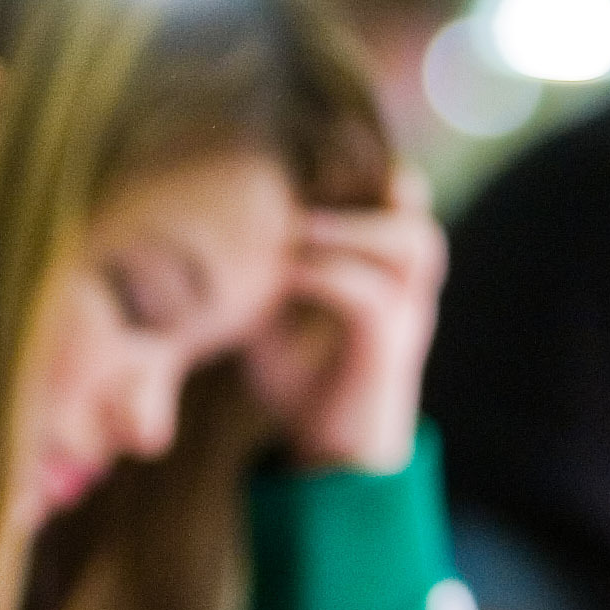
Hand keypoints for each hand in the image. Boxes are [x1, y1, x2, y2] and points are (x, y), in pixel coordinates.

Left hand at [245, 165, 445, 473]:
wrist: (331, 459)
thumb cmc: (301, 382)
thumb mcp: (271, 314)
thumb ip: (258, 271)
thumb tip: (195, 234)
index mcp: (383, 267)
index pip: (393, 192)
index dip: (359, 163)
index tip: (301, 150)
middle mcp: (405, 285)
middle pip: (414, 207)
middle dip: (363, 184)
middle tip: (302, 185)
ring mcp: (407, 316)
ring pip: (413, 243)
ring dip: (353, 226)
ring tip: (300, 225)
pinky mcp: (389, 351)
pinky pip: (375, 297)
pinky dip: (331, 275)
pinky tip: (290, 270)